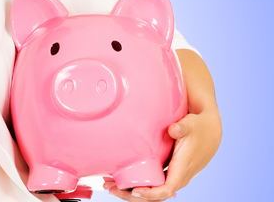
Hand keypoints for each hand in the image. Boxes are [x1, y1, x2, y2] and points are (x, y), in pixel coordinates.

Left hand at [103, 109, 221, 199]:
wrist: (210, 129)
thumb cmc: (199, 127)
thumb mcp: (192, 124)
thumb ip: (182, 127)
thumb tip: (173, 129)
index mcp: (182, 169)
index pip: (165, 190)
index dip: (150, 193)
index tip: (134, 190)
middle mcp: (177, 176)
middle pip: (154, 195)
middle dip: (131, 195)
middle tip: (110, 187)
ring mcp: (172, 175)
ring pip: (151, 191)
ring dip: (130, 190)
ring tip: (109, 184)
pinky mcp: (168, 171)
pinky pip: (152, 182)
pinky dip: (136, 182)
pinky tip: (120, 176)